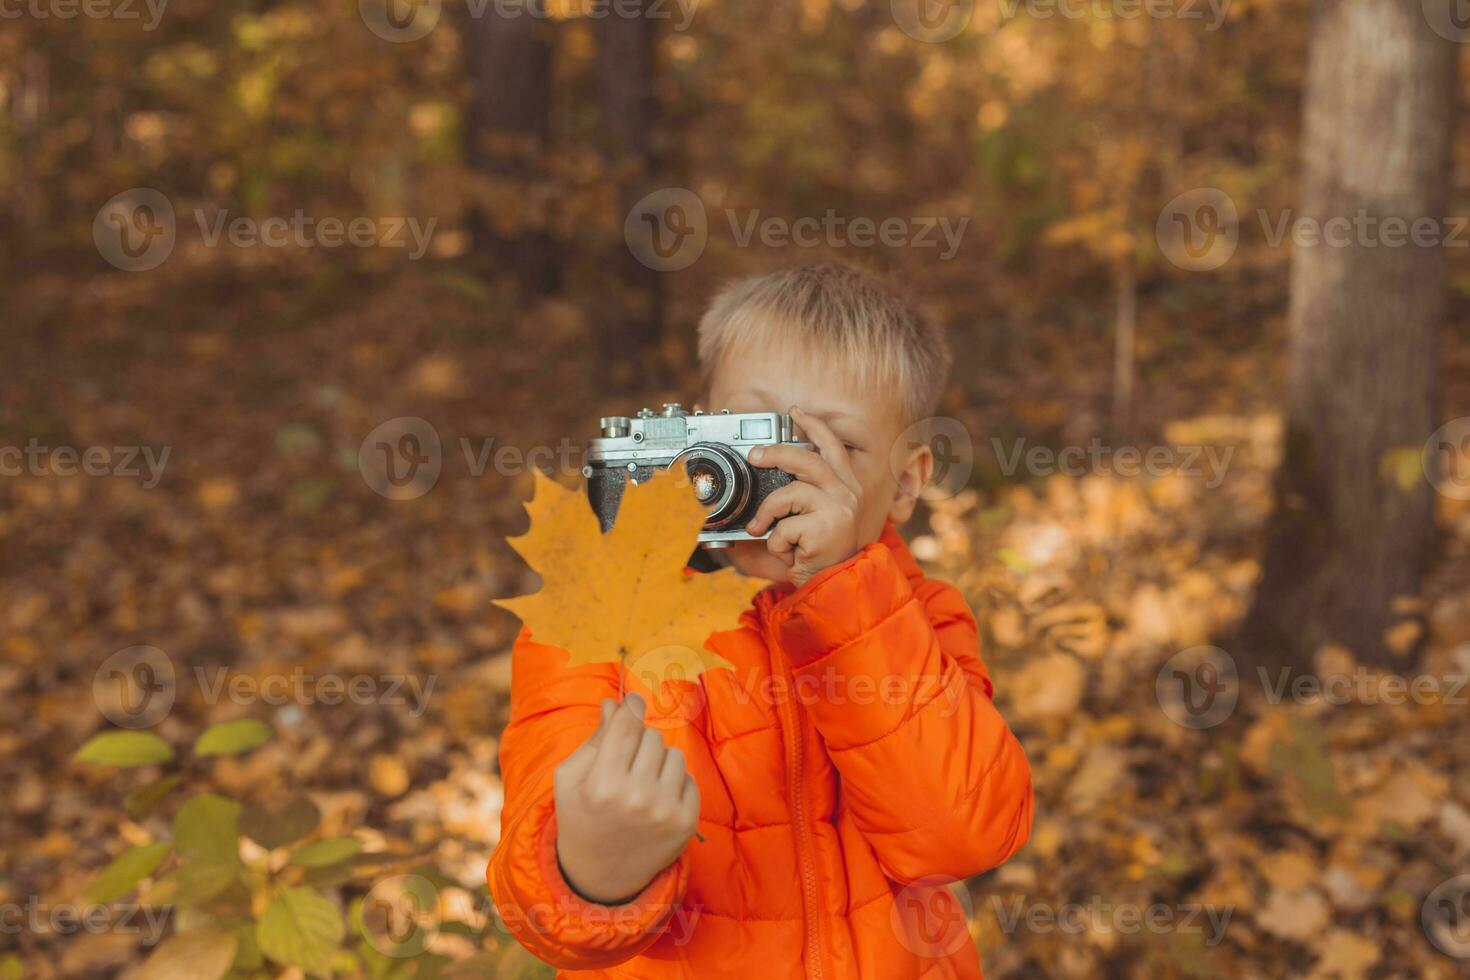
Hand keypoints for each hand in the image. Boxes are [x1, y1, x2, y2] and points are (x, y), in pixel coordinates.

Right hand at [554, 694, 700, 903]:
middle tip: (626, 761)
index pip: (627, 726)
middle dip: (639, 742)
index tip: (633, 702)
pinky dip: (674, 782)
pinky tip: (655, 799)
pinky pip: (689, 778)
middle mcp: (637, 797)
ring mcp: (665, 811)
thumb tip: (615, 703)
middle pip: (651, 737)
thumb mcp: (571, 779)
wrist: (599, 876)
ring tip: (641, 782)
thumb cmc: (580, 818)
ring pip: (674, 755)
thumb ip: (595, 738)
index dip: (631, 707)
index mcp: (603, 784)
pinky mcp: (687, 823)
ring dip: (658, 761)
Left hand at [745, 405, 863, 585]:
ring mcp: (838, 509)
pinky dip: (776, 544)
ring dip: (767, 513)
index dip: (813, 426)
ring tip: (762, 528)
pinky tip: (789, 554)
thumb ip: (796, 495)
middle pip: (805, 459)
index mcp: (846, 486)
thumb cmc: (819, 555)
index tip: (795, 412)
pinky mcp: (825, 528)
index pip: (831, 447)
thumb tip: (763, 470)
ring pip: (787, 493)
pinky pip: (783, 527)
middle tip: (754, 456)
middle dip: (774, 453)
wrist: (834, 587)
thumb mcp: (809, 519)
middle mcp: (847, 493)